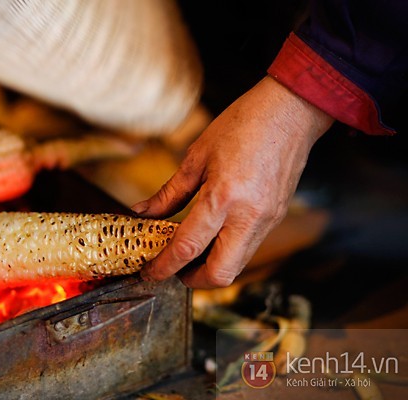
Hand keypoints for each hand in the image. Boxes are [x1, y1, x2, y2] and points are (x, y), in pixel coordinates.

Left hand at [132, 76, 333, 287]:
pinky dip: (227, 251)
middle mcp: (248, 216)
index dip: (164, 266)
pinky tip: (213, 236)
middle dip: (193, 279)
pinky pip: (249, 248)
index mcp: (222, 197)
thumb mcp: (197, 156)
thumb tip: (143, 212)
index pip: (187, 247)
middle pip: (220, 273)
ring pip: (238, 265)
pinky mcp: (275, 218)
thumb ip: (169, 193)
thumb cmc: (242, 125)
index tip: (150, 272)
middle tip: (174, 269)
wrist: (291, 112)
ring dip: (212, 268)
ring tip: (191, 253)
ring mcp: (266, 220)